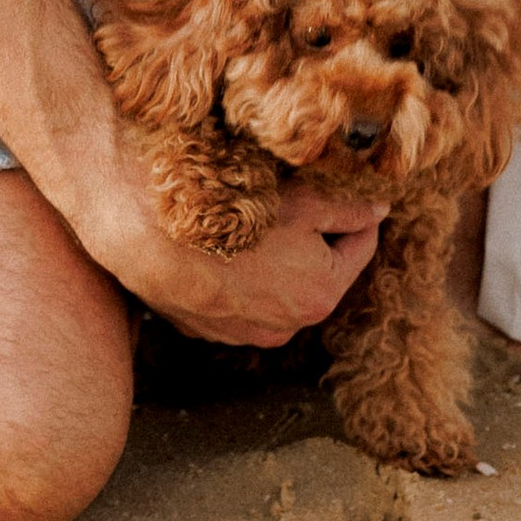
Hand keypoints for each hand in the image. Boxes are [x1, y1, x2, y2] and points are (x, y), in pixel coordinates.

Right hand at [72, 147, 384, 347]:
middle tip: (292, 196)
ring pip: (275, 284)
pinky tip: (219, 242)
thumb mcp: (304, 199)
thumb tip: (379, 212)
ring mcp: (240, 333)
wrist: (142, 226)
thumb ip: (349, 209)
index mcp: (320, 295)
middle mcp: (284, 327)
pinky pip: (236, 296)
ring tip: (251, 218)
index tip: (338, 187)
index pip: (361, 245)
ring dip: (273, 256)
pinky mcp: (203, 328)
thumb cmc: (227, 208)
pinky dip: (236, 272)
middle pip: (318, 268)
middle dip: (313, 235)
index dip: (353, 210)